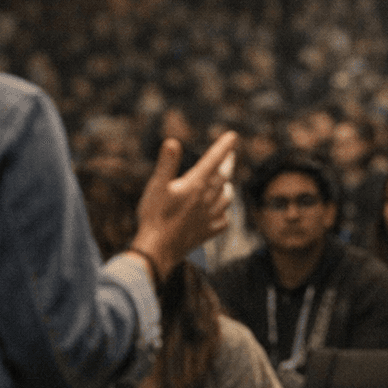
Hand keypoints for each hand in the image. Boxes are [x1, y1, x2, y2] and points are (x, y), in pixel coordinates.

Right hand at [131, 130, 236, 280]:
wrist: (159, 250)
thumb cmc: (154, 216)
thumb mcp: (156, 186)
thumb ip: (166, 164)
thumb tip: (172, 142)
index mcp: (196, 185)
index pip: (213, 160)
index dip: (223, 147)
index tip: (233, 136)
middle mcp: (207, 199)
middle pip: (223, 177)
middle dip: (227, 163)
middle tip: (231, 154)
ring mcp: (210, 217)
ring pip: (226, 197)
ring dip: (227, 186)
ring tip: (226, 183)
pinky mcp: (208, 232)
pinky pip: (223, 220)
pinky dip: (224, 212)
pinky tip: (221, 212)